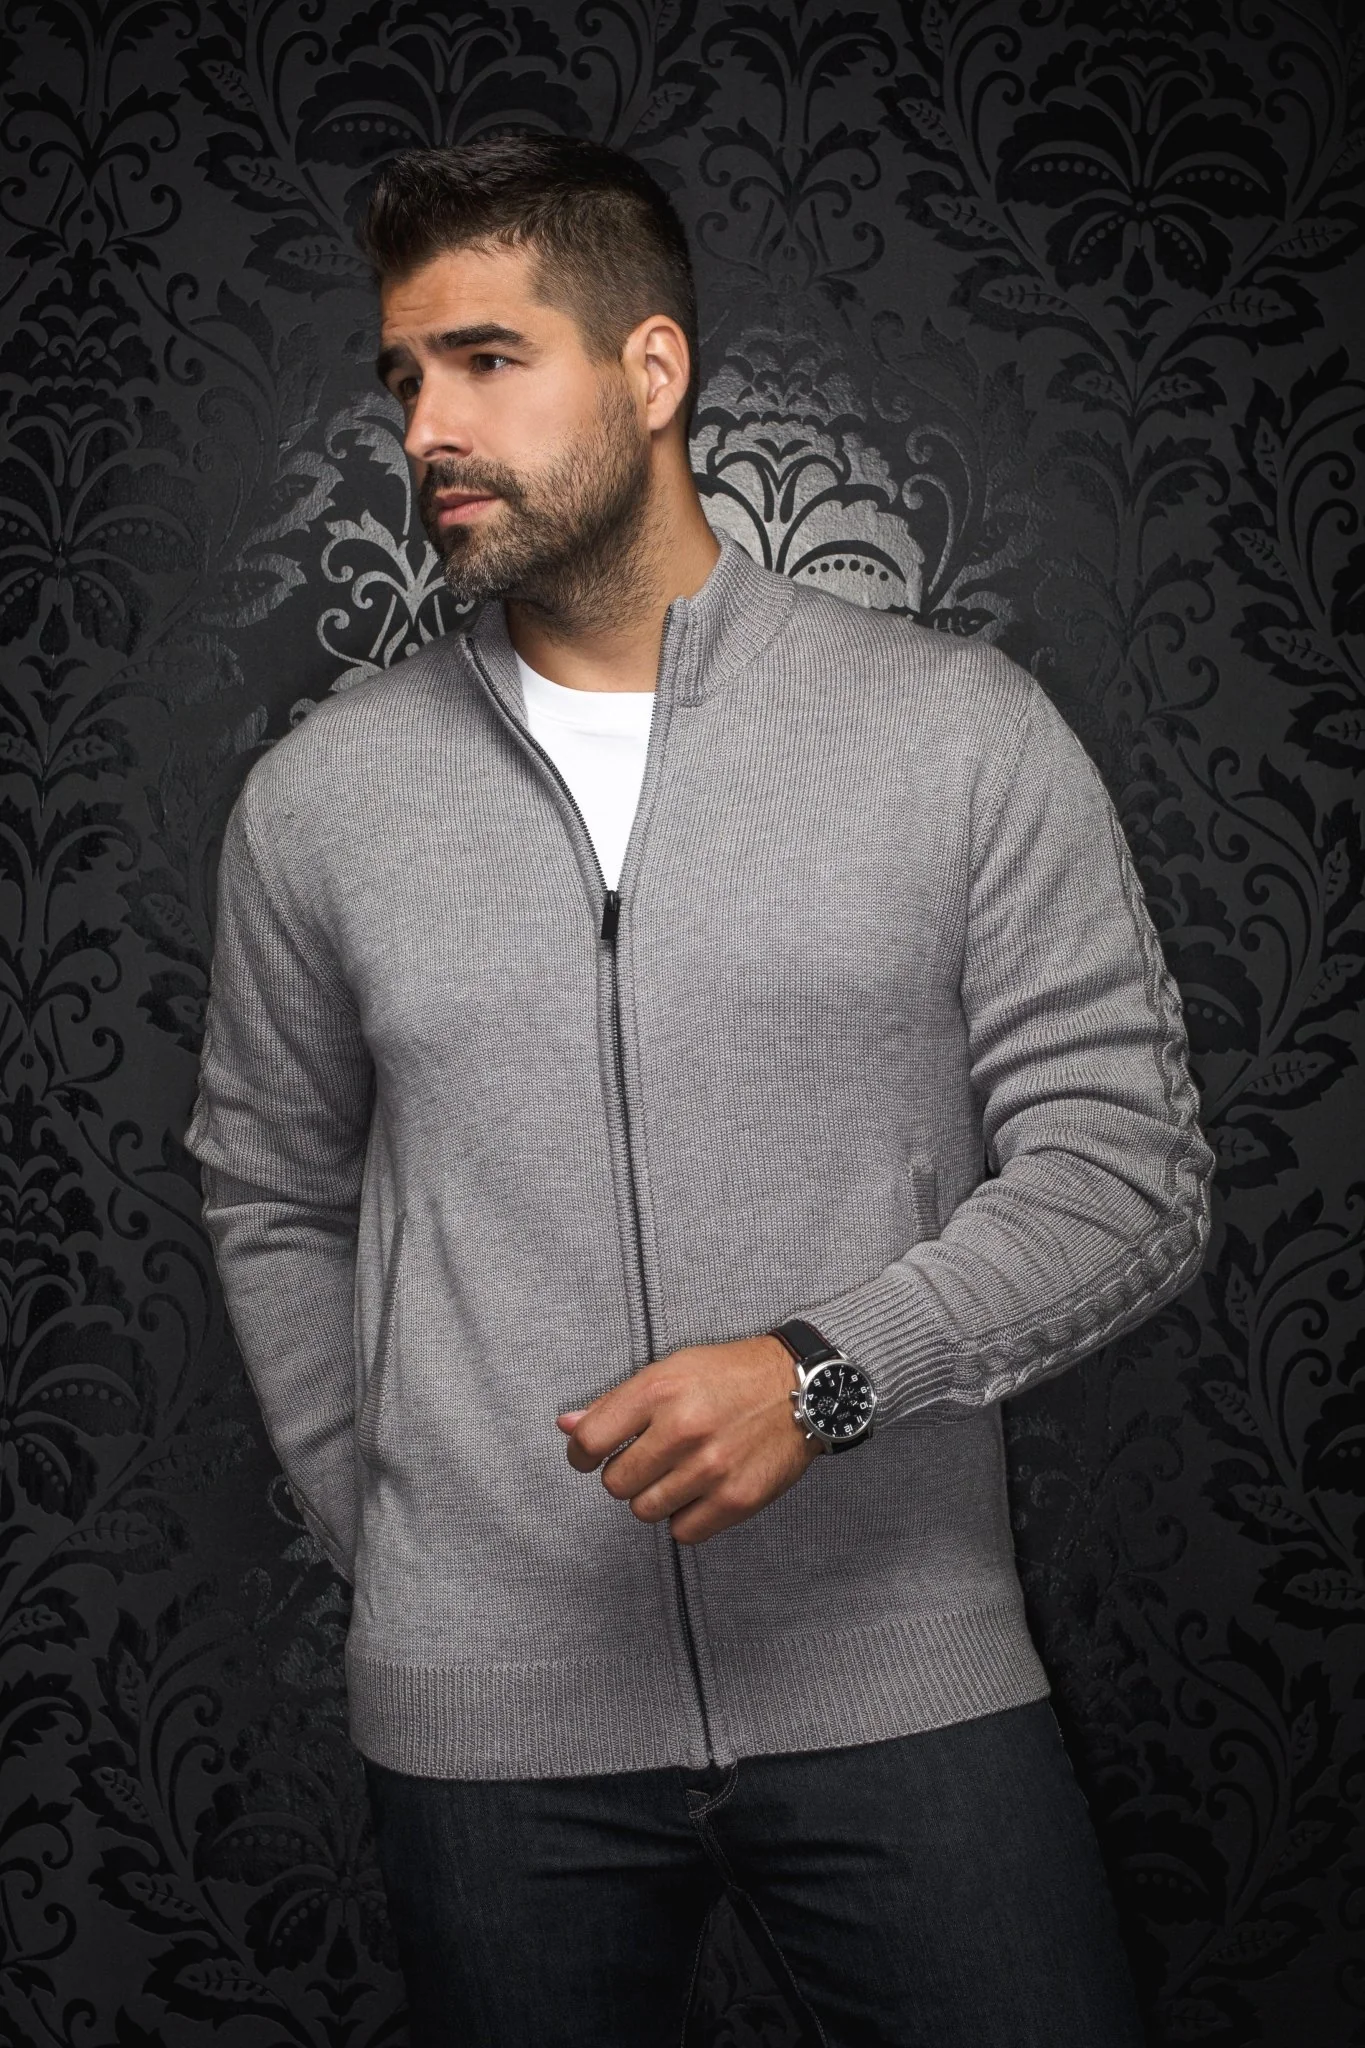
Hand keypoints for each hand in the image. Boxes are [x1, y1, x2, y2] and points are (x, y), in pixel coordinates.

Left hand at [556, 1334, 820, 1544]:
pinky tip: (700, 1490)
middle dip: (625, 1475)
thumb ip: (615, 1402)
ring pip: (645, 1512)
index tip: (591, 1456)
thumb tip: (567, 1426)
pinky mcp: (737, 1499)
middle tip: (649, 1459)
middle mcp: (683, 1429)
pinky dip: (686, 1517)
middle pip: (615, 1484)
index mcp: (660, 1390)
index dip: (582, 1455)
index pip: (589, 1442)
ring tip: (679, 1472)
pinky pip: (683, 1532)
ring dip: (655, 1497)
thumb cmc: (730, 1375)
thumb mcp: (670, 1370)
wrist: (802, 1388)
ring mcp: (711, 1468)